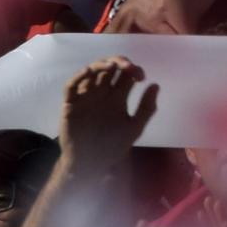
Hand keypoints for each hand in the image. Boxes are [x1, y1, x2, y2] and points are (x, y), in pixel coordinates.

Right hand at [59, 57, 158, 172]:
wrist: (91, 163)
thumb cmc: (113, 145)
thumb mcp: (134, 128)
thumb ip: (146, 108)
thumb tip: (155, 85)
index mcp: (118, 96)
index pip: (126, 74)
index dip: (134, 70)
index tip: (141, 77)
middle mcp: (102, 93)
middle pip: (110, 67)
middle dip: (120, 62)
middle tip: (129, 67)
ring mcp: (86, 97)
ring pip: (91, 72)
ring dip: (101, 64)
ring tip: (111, 66)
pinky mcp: (70, 104)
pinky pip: (71, 86)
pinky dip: (78, 76)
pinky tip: (87, 71)